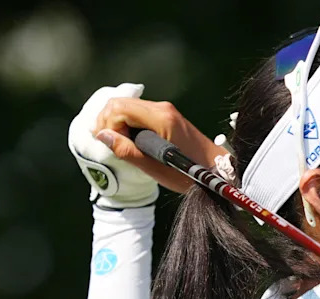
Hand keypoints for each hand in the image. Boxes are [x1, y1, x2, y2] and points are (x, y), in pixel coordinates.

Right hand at [92, 93, 226, 193]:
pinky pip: (139, 114)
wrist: (217, 171)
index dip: (108, 125)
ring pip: (128, 108)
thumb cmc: (188, 174)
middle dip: (108, 122)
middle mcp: (162, 108)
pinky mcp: (168, 117)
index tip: (114, 145)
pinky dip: (129, 125)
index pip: (118, 108)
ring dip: (118, 124)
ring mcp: (166, 111)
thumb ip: (127, 150)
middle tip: (111, 144)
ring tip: (122, 145)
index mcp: (160, 117)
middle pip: (120, 103)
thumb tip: (102, 136)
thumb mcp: (154, 167)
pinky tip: (133, 142)